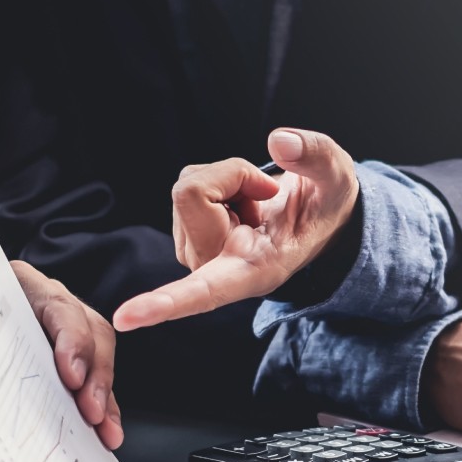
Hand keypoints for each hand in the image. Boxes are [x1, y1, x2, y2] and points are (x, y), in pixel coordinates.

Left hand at [13, 263, 121, 448]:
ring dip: (105, 397)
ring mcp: (67, 325)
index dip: (73, 343)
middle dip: (96, 377)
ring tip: (105, 428)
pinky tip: (106, 428)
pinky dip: (103, 404)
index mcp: (24, 285)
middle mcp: (53, 302)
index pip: (60, 308)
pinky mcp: (72, 353)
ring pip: (101, 355)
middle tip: (92, 413)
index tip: (73, 379)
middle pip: (92, 332)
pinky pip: (95, 377)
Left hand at [113, 128, 360, 329]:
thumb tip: (279, 142)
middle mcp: (219, 269)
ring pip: (189, 187)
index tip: (125, 318)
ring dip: (226, 180)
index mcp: (255, 270)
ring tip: (259, 204)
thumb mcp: (337, 178)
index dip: (165, 302)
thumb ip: (315, 157)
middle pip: (191, 193)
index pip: (205, 290)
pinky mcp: (187, 236)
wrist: (318, 219)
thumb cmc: (325, 206)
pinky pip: (188, 185)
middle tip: (269, 192)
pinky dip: (218, 181)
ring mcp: (198, 256)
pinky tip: (243, 203)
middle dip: (231, 174)